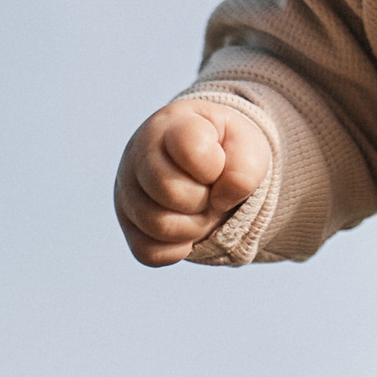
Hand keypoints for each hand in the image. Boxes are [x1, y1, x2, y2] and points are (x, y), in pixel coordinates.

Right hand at [114, 96, 275, 265]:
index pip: (187, 146)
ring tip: (201, 209)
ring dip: (195, 226)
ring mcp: (128, 190)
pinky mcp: (127, 224)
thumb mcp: (249, 147)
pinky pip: (148, 252)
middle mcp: (139, 153)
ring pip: (158, 225)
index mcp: (172, 124)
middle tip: (210, 191)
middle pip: (168, 191)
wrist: (206, 162)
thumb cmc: (225, 150)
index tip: (218, 162)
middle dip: (203, 199)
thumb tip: (219, 202)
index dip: (212, 165)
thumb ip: (245, 169)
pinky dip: (178, 249)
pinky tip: (188, 230)